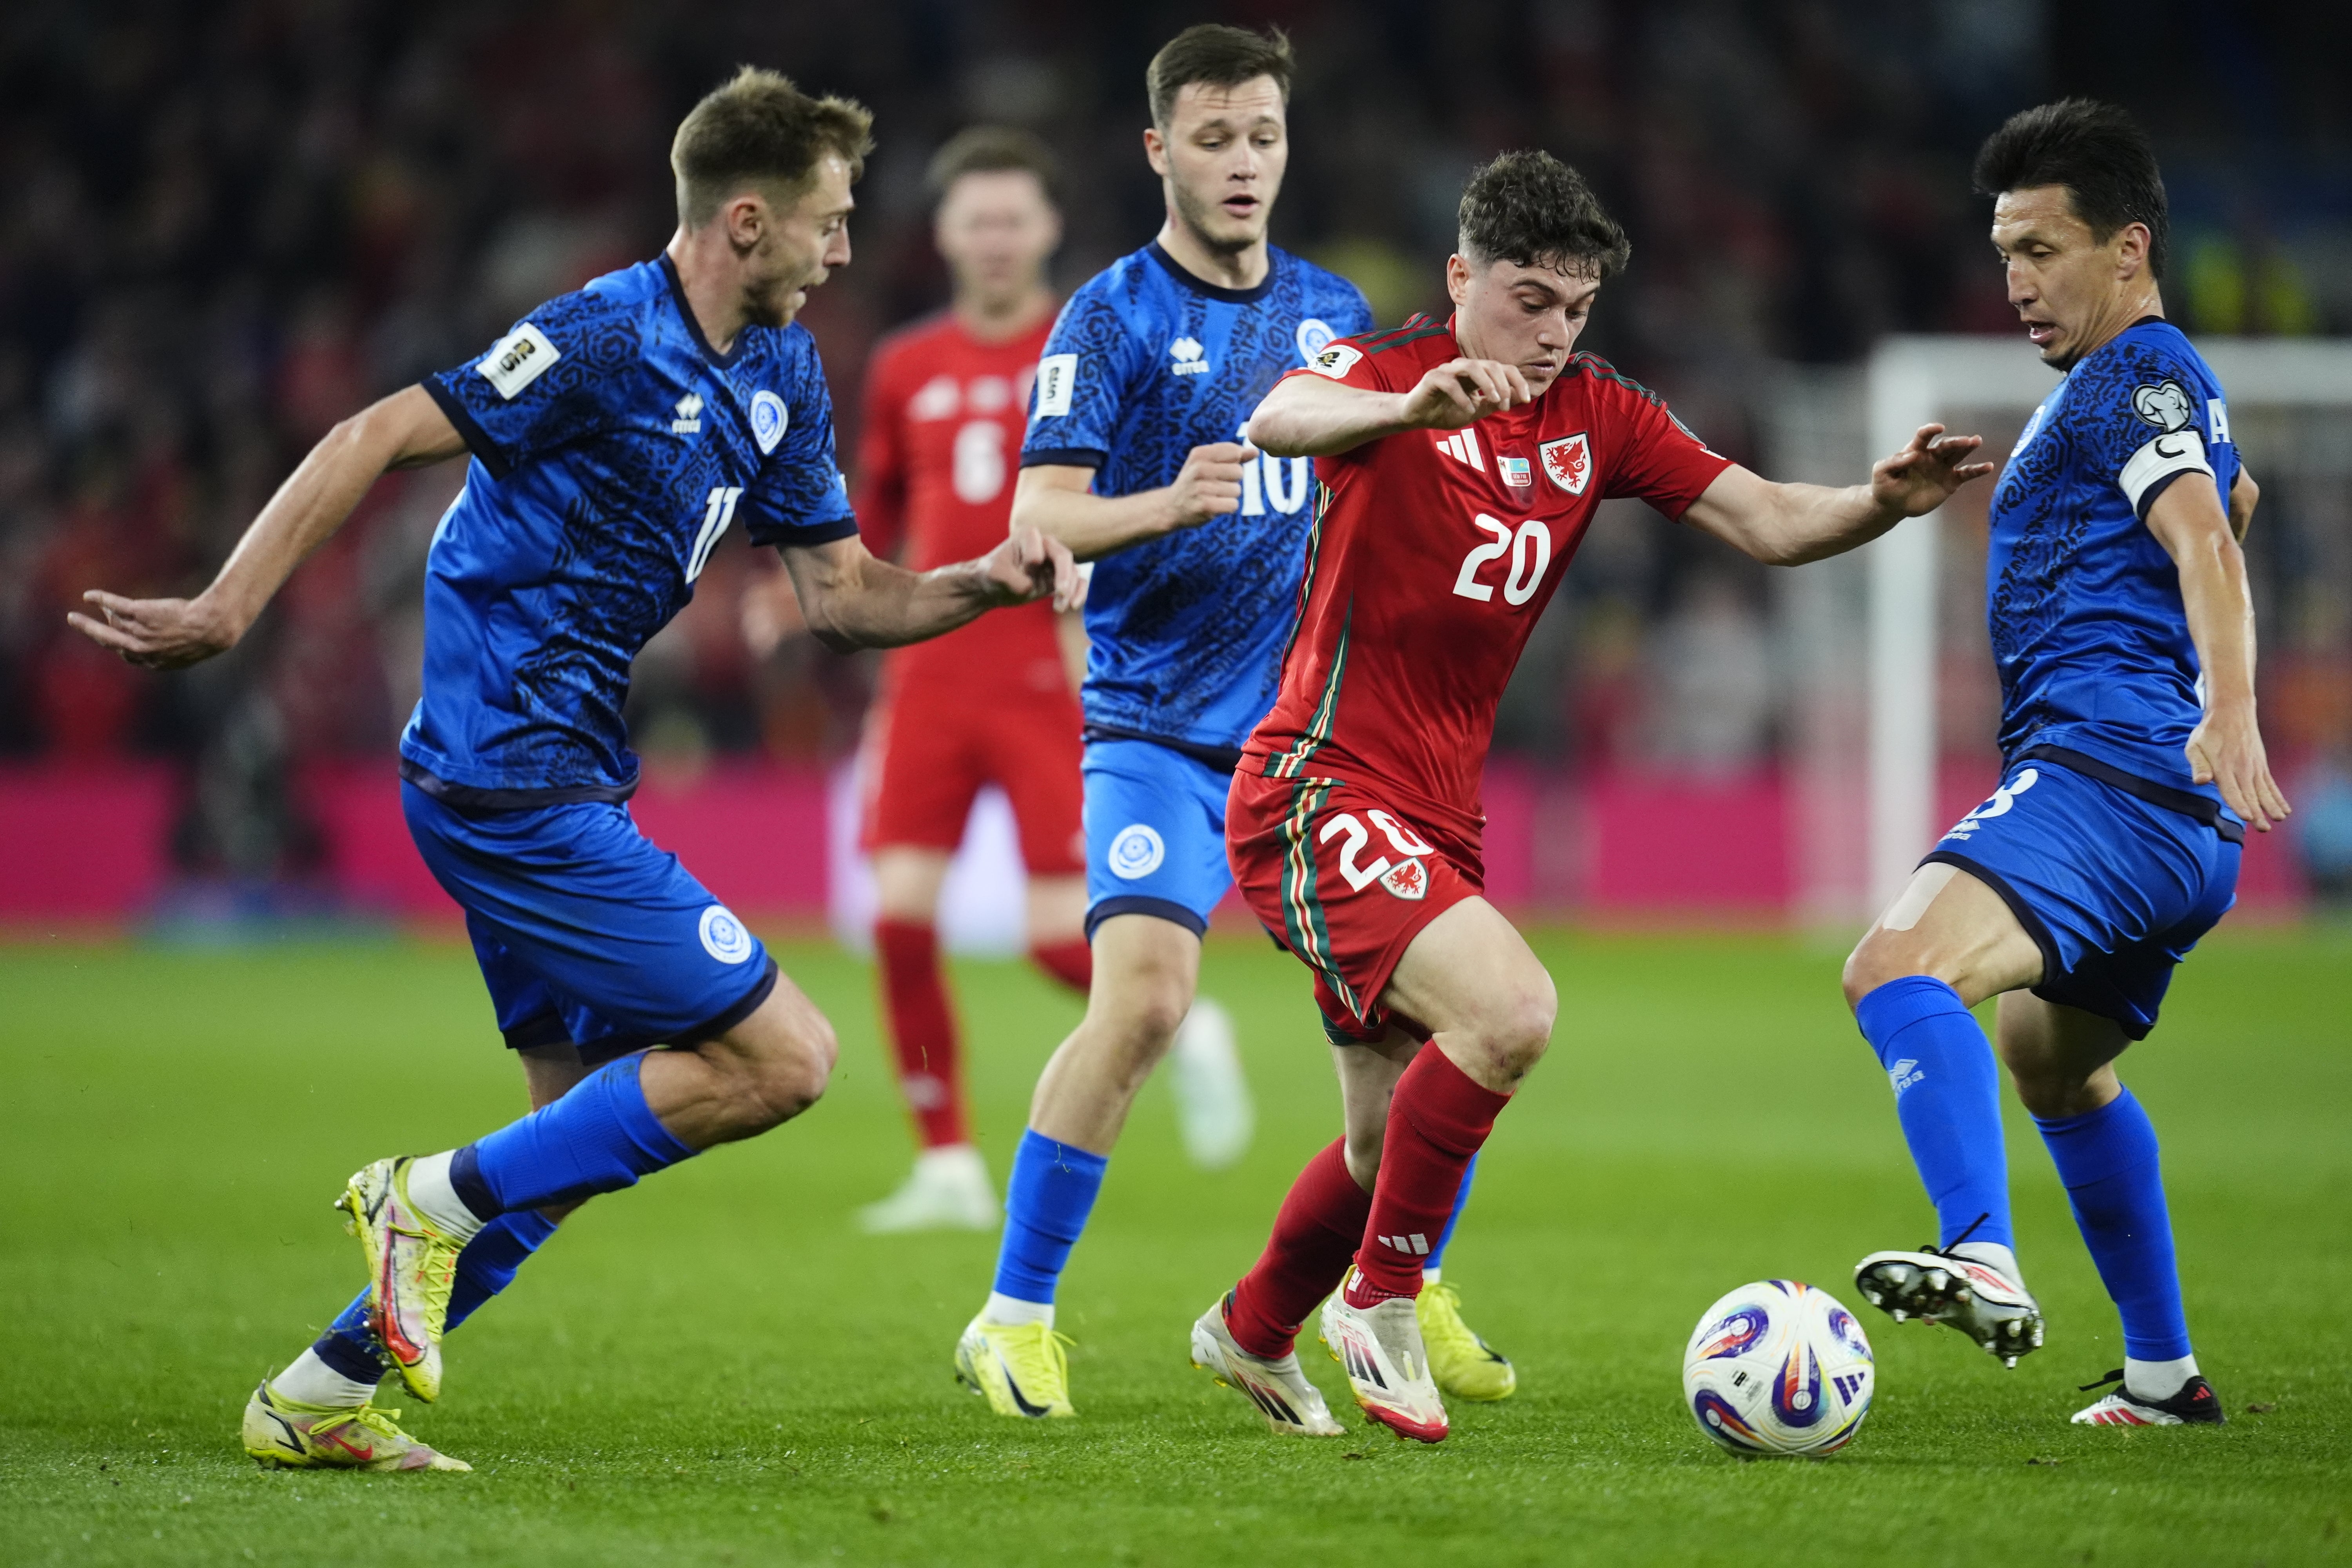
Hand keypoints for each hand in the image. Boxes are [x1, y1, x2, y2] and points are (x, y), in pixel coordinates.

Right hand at [67, 589, 242, 668]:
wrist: (213, 626)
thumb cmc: (207, 636)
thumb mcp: (185, 649)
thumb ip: (168, 651)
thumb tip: (156, 642)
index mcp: (153, 662)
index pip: (127, 653)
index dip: (118, 644)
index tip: (110, 638)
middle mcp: (141, 649)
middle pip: (108, 640)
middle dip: (90, 630)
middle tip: (75, 620)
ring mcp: (139, 631)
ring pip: (113, 621)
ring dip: (102, 611)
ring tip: (93, 603)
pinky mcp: (140, 613)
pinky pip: (114, 605)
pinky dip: (100, 599)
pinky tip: (89, 595)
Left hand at [979, 525, 1086, 612]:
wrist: (994, 587)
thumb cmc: (992, 574)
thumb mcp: (994, 573)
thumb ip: (1009, 577)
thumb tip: (1030, 586)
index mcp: (1027, 536)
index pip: (1039, 543)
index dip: (1036, 557)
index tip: (1029, 567)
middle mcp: (1045, 545)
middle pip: (1063, 556)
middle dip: (1064, 575)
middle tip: (1061, 593)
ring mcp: (1055, 563)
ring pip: (1073, 571)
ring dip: (1070, 590)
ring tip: (1058, 608)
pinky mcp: (1060, 579)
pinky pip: (1078, 583)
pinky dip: (1079, 593)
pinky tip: (1073, 606)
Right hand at [1165, 442, 1249, 529]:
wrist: (1172, 507)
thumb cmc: (1195, 482)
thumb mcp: (1208, 463)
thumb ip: (1232, 455)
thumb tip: (1255, 451)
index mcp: (1199, 454)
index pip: (1234, 452)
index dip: (1234, 462)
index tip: (1221, 469)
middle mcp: (1199, 469)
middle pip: (1238, 471)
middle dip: (1232, 480)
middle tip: (1215, 485)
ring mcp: (1201, 488)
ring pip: (1237, 490)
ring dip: (1229, 495)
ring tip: (1213, 496)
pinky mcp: (1205, 506)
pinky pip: (1233, 504)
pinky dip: (1227, 507)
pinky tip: (1215, 506)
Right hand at [1399, 358, 1532, 430]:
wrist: (1417, 417)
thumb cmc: (1445, 412)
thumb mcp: (1475, 411)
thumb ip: (1493, 403)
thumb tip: (1518, 397)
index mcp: (1477, 374)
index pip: (1503, 369)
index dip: (1517, 381)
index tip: (1526, 399)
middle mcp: (1464, 368)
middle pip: (1491, 365)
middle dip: (1503, 384)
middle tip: (1506, 404)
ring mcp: (1448, 370)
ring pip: (1473, 367)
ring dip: (1487, 383)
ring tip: (1494, 401)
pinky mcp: (1432, 378)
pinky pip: (1450, 382)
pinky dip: (1462, 396)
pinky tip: (1468, 409)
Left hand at [1870, 423, 1993, 517]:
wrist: (1893, 504)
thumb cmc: (1885, 486)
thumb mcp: (1881, 473)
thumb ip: (1893, 462)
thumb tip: (1912, 455)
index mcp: (1915, 450)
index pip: (1924, 436)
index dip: (1930, 430)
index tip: (1938, 428)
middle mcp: (1932, 456)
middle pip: (1946, 446)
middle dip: (1956, 442)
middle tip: (1968, 440)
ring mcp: (1943, 468)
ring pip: (1958, 455)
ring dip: (1967, 448)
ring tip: (1976, 441)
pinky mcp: (1951, 481)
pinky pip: (1966, 474)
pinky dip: (1978, 470)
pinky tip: (1989, 466)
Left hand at [2185, 700, 2290, 832]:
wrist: (2232, 712)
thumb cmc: (2208, 733)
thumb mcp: (2195, 747)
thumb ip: (2198, 765)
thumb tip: (2200, 781)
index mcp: (2223, 767)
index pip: (2232, 790)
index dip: (2239, 804)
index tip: (2247, 817)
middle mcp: (2241, 769)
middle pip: (2250, 794)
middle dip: (2257, 812)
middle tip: (2263, 828)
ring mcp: (2254, 767)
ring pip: (2264, 791)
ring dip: (2271, 806)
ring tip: (2278, 819)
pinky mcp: (2262, 766)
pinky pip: (2271, 784)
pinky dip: (2278, 797)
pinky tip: (2285, 810)